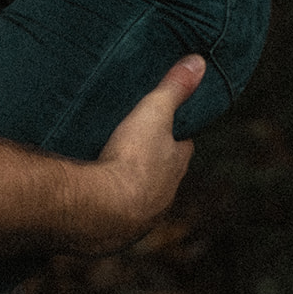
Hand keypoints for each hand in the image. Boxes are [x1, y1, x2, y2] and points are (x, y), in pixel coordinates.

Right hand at [69, 54, 204, 255]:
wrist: (103, 210)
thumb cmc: (133, 160)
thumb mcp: (153, 113)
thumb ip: (173, 88)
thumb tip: (199, 61)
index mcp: (175, 166)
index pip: (183, 146)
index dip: (175, 133)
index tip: (165, 122)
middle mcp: (163, 194)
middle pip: (161, 172)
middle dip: (150, 160)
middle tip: (131, 142)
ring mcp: (141, 216)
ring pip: (139, 195)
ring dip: (128, 183)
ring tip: (108, 165)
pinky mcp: (115, 231)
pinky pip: (114, 213)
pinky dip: (107, 202)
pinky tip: (93, 194)